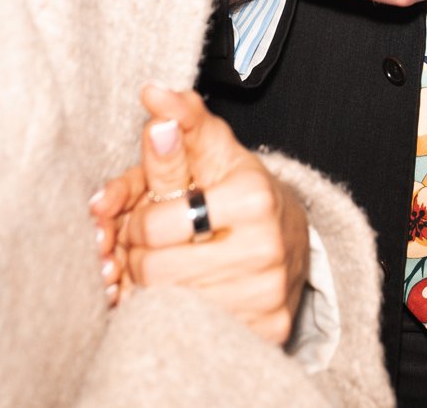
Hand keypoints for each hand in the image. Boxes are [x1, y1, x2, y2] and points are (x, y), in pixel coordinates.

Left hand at [90, 85, 312, 347]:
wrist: (290, 237)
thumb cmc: (237, 188)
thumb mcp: (213, 149)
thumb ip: (182, 122)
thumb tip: (152, 93)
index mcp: (252, 196)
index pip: (155, 225)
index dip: (136, 220)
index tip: (144, 214)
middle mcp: (266, 249)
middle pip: (156, 270)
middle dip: (140, 256)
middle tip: (148, 245)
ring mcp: (267, 296)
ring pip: (167, 305)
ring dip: (151, 288)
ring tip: (163, 267)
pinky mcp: (266, 332)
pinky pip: (189, 330)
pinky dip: (171, 317)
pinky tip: (180, 297)